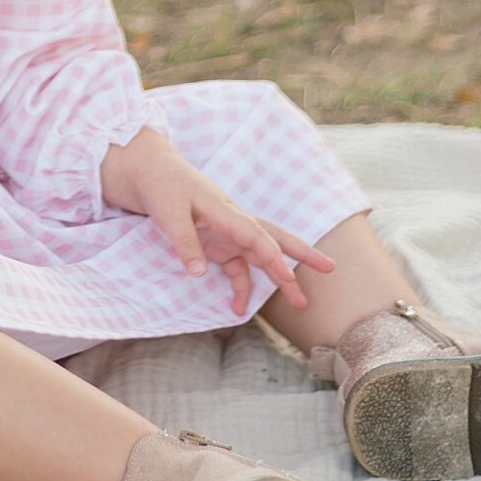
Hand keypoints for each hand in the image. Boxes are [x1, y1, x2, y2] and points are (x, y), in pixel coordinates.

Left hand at [99, 126, 336, 315]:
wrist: (150, 171)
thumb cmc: (162, 186)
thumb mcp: (168, 213)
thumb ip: (184, 243)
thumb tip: (200, 274)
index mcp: (225, 211)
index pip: (256, 234)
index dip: (273, 255)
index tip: (288, 275)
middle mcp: (233, 222)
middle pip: (274, 238)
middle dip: (302, 254)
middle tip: (330, 268)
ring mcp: (227, 233)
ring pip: (261, 255)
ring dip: (280, 277)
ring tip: (301, 303)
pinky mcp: (217, 242)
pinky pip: (236, 267)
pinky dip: (239, 287)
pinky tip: (236, 309)